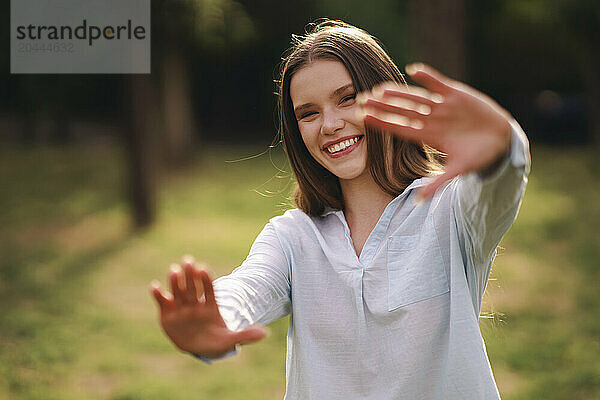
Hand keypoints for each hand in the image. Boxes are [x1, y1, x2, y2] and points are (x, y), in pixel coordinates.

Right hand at [150, 256, 267, 357]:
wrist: (198, 347)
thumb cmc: (216, 342)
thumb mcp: (230, 341)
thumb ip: (245, 336)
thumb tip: (265, 334)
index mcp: (210, 307)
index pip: (209, 291)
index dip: (206, 281)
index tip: (203, 269)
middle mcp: (195, 304)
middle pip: (192, 287)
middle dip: (190, 275)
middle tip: (188, 260)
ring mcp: (181, 308)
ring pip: (178, 291)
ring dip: (175, 281)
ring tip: (173, 269)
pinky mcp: (168, 313)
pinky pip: (162, 302)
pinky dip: (158, 294)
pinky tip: (154, 286)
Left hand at [359, 63, 511, 199]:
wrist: (501, 139)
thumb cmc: (478, 157)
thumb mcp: (458, 171)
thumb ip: (437, 183)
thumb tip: (419, 201)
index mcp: (428, 136)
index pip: (400, 128)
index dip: (382, 123)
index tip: (364, 118)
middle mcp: (431, 119)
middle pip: (402, 111)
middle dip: (383, 105)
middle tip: (362, 99)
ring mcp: (442, 106)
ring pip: (416, 97)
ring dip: (399, 92)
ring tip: (380, 88)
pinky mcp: (456, 94)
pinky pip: (438, 83)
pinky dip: (428, 77)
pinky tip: (413, 70)